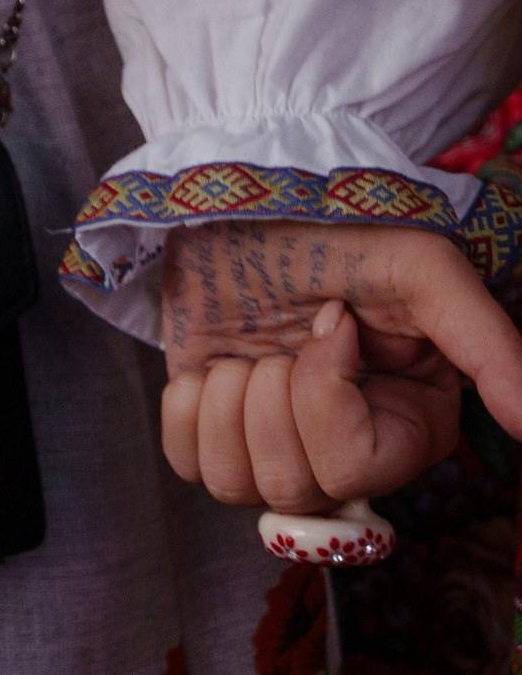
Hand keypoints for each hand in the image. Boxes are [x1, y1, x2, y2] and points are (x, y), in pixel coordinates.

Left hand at [159, 217, 521, 510]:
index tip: (334, 322)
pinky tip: (213, 363)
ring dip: (230, 400)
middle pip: (295, 488)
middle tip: (285, 335)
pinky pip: (188, 465)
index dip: (327, 399)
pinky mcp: (213, 424)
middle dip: (276, 395)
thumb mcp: (424, 268)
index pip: (360, 469)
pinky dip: (187, 408)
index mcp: (406, 423)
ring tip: (251, 348)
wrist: (247, 186)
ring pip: (237, 486)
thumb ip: (488, 347)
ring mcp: (274, 437)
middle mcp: (343, 444)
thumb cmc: (342, 223)